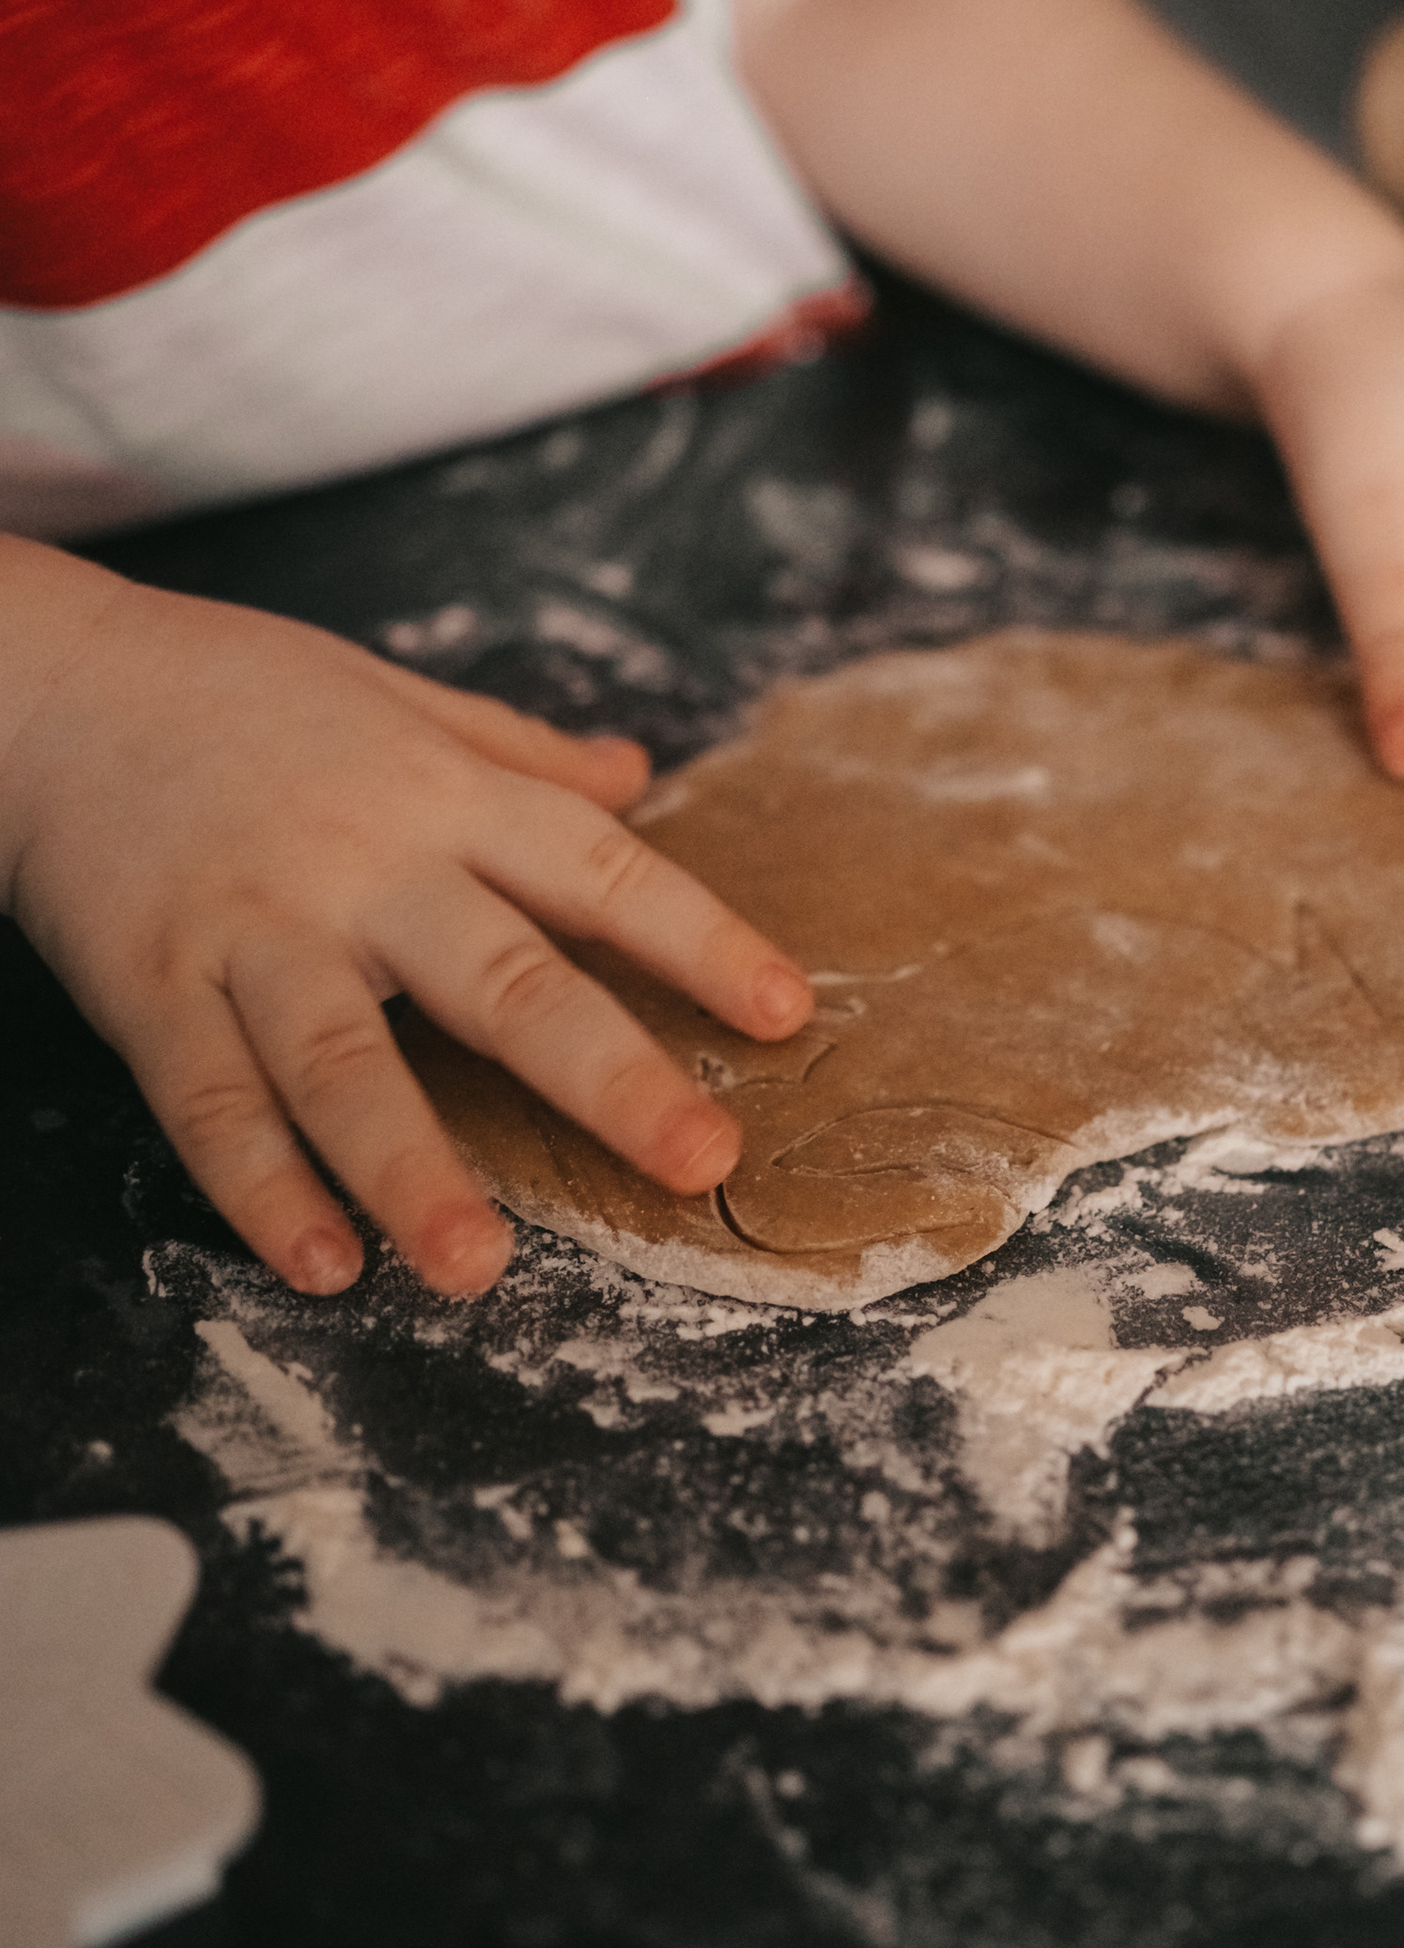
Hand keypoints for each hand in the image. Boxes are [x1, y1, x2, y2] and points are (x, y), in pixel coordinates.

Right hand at [0, 557, 812, 1298]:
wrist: (38, 680)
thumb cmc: (231, 692)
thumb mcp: (392, 694)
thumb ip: (516, 753)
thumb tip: (639, 777)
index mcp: (439, 795)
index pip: (599, 872)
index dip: (698, 939)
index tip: (785, 1012)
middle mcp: (362, 866)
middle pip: (503, 981)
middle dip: (608, 1077)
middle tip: (696, 1160)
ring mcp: (253, 932)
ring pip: (347, 1064)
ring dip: (415, 1171)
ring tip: (479, 1267)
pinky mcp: (151, 986)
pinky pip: (211, 1104)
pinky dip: (263, 1189)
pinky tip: (320, 1266)